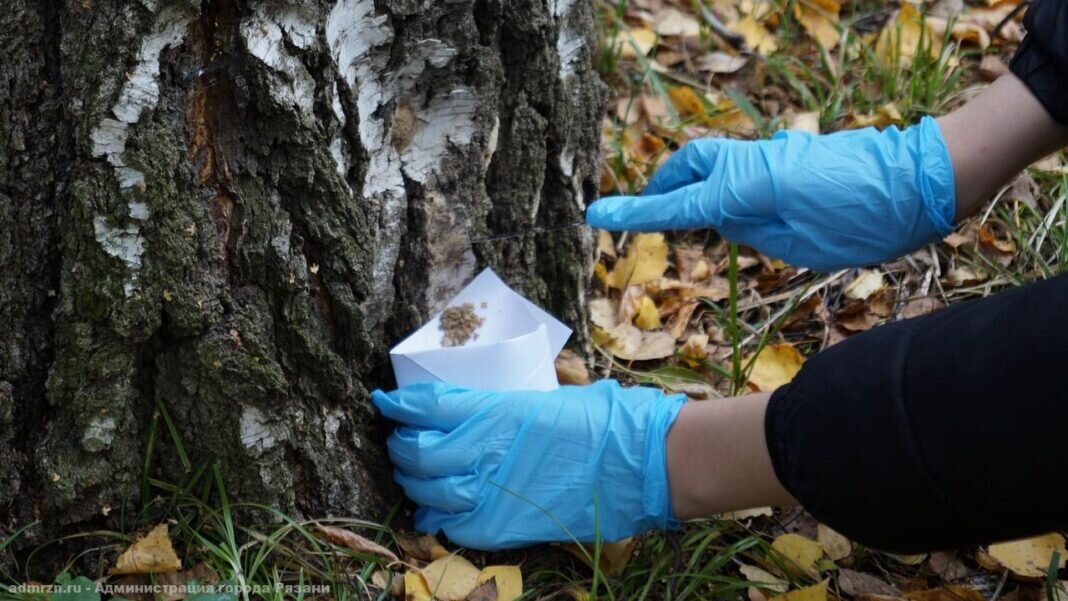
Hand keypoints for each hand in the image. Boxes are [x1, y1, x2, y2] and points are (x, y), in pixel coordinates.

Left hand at [371, 380, 686, 549]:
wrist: (635, 467)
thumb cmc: (599, 423)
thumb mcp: (544, 398)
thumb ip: (502, 408)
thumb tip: (476, 409)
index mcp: (494, 411)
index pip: (426, 407)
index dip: (398, 405)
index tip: (385, 402)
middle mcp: (482, 452)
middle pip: (417, 451)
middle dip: (400, 444)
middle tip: (399, 439)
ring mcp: (489, 493)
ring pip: (426, 490)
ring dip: (411, 480)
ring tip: (410, 473)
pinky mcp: (500, 527)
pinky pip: (450, 524)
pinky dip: (435, 516)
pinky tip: (432, 509)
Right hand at [586, 117, 956, 271]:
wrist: (925, 182)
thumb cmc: (867, 220)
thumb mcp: (802, 244)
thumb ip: (752, 229)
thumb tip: (721, 217)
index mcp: (750, 186)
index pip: (679, 203)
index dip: (635, 214)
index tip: (596, 216)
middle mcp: (755, 162)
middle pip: (690, 165)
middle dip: (663, 187)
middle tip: (646, 216)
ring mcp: (773, 155)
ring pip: (714, 163)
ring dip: (693, 186)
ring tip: (690, 224)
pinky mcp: (790, 159)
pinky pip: (741, 168)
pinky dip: (724, 186)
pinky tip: (738, 213)